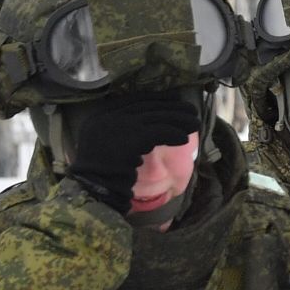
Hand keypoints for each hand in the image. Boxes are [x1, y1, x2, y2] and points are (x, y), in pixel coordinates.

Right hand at [65, 94, 200, 212]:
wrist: (94, 189)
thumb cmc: (102, 174)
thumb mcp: (106, 145)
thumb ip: (120, 132)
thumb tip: (150, 127)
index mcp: (100, 115)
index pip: (134, 100)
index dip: (157, 100)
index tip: (174, 101)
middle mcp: (108, 116)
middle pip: (147, 107)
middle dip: (172, 108)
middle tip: (191, 109)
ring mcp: (119, 126)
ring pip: (155, 118)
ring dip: (179, 120)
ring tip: (195, 124)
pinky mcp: (131, 139)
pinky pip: (158, 133)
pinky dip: (173, 134)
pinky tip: (184, 139)